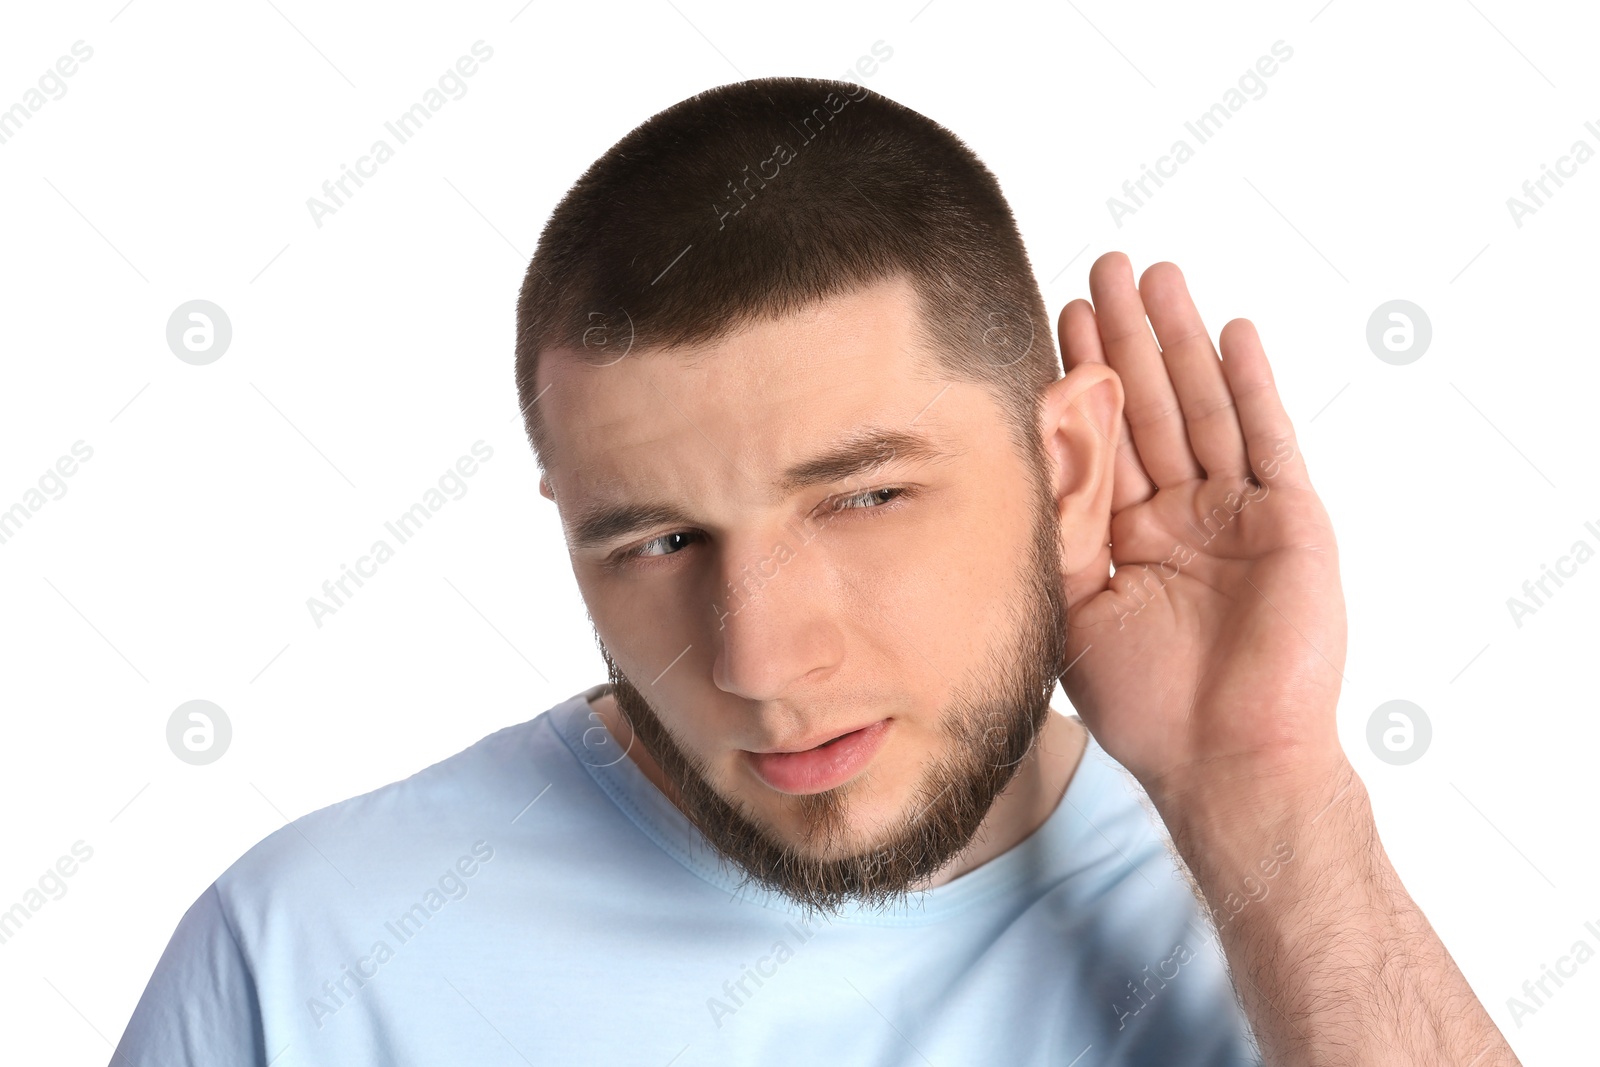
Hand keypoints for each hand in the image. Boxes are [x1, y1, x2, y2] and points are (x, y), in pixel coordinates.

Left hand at [1055, 252, 1347, 809]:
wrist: (1225, 759)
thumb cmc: (1145, 703)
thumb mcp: (1071, 607)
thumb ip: (1051, 534)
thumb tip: (1006, 462)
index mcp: (1128, 535)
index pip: (1100, 437)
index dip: (1079, 377)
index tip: (1053, 315)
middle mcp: (1181, 514)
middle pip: (1151, 405)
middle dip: (1125, 337)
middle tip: (1103, 267)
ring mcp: (1236, 513)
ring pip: (1205, 407)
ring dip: (1180, 341)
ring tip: (1155, 276)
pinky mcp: (1289, 520)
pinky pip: (1268, 439)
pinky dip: (1252, 385)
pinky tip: (1232, 332)